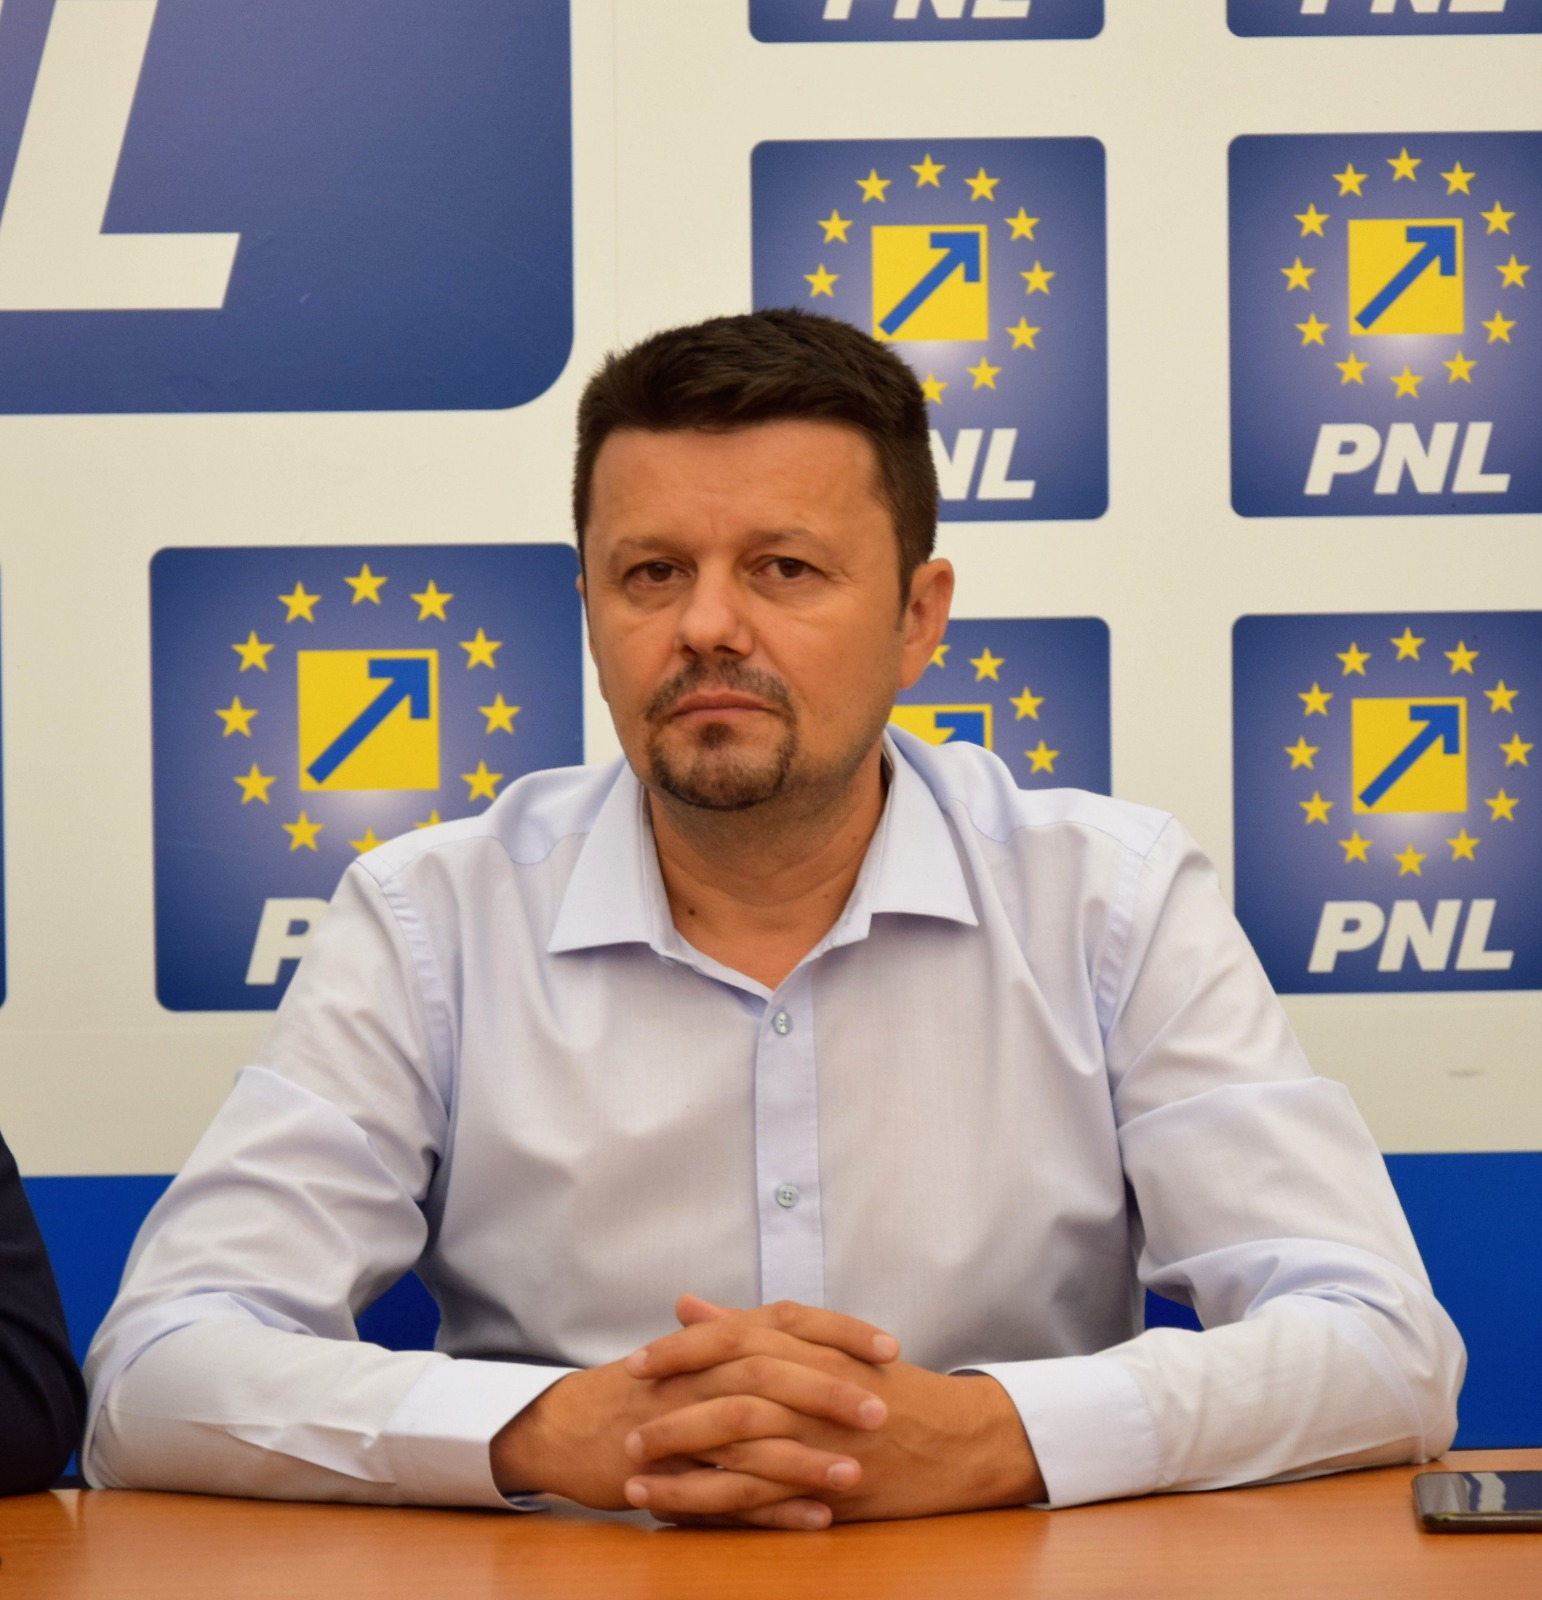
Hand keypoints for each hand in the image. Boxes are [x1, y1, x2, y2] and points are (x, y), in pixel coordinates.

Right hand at [489, 1298, 897, 1524]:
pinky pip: (729, 1494)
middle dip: (832, 1393)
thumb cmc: (644, 1388)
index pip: (787, 1321)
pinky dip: (775, 1508)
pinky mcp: (672, 1475)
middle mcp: (704, 1374)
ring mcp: (685, 1425)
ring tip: (857, 1473)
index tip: (889, 1347)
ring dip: (808, 1457)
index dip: (840, 1332)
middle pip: (774, 1374)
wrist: (569, 1425)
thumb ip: (750, 1337)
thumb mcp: (697, 1352)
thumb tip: (810, 1329)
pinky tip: (817, 1518)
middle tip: (884, 1411)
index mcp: (716, 1339)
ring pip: (754, 1438)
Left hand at [621, 1296, 1044, 1527]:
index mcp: (809, 1346)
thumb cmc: (887, 1386)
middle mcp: (812, 1387)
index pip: (735, 1340)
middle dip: (672, 1411)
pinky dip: (714, 1508)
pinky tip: (676, 1518)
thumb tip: (687, 1305)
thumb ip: (750, 1325)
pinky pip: (762, 1500)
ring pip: (739, 1450)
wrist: (959, 1437)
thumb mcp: (824, 1344)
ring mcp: (821, 1438)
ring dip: (682, 1467)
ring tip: (635, 1479)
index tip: (638, 1364)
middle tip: (627, 1427)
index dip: (682, 1352)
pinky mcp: (828, 1485)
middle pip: (730, 1393)